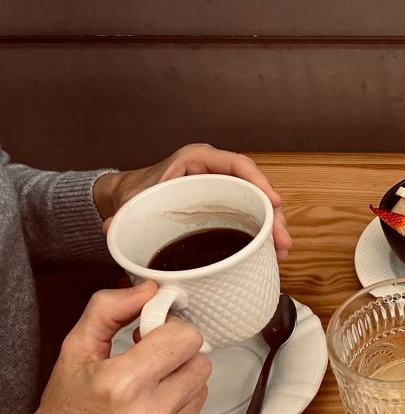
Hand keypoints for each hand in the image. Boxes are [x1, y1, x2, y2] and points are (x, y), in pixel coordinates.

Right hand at [0, 282, 210, 413]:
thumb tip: (152, 289)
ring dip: (180, 381)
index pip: (186, 338)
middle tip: (150, 360)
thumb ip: (110, 309)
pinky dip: (178, 408)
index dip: (170, 330)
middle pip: (201, 362)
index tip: (150, 335)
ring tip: (147, 389)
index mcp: (122, 385)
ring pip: (202, 387)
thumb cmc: (66, 404)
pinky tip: (150, 413)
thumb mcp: (76, 347)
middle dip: (178, 355)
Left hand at [93, 143, 291, 259]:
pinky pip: (250, 217)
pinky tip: (269, 252)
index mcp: (196, 161)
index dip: (259, 182)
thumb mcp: (131, 201)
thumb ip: (122, 214)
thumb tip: (113, 230)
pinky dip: (261, 234)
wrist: (129, 200)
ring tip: (281, 251)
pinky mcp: (225, 209)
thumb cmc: (134, 194)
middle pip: (255, 189)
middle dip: (273, 215)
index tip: (274, 202)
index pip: (236, 165)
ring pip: (257, 205)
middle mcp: (215, 173)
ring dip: (273, 228)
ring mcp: (223, 191)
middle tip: (282, 240)